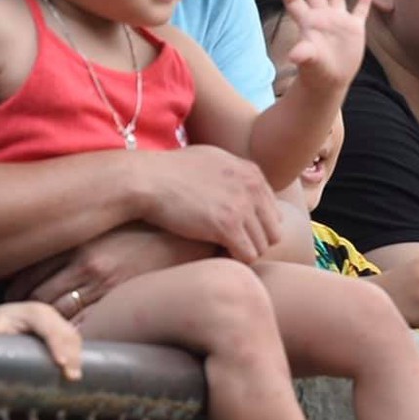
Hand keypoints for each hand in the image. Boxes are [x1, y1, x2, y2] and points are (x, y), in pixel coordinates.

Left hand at [0, 299, 81, 379]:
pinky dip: (77, 357)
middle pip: (66, 333)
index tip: (60, 363)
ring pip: (74, 338)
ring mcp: (58, 323)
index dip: (56, 344)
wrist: (1, 321)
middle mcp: (50, 315)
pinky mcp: (62, 333)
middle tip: (72, 377)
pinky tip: (77, 372)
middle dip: (72, 354)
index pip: (49, 328)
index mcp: (34, 312)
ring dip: (77, 358)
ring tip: (74, 379)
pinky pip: (74, 343)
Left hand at [10, 223, 216, 318]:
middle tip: (16, 323)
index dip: (14, 290)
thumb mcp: (106, 227)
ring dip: (46, 328)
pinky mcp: (123, 302)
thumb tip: (50, 254)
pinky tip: (69, 343)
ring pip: (59, 315)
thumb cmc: (147, 227)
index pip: (28, 272)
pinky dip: (74, 337)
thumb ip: (78, 241)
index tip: (10, 300)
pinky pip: (89, 328)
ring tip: (37, 337)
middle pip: (38, 297)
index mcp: (76, 241)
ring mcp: (104, 286)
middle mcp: (85, 263)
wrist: (191, 233)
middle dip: (24, 312)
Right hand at [136, 147, 283, 262]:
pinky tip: (218, 256)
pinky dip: (236, 261)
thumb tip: (240, 182)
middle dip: (254, 241)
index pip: (272, 211)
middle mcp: (252, 187)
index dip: (254, 226)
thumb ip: (232, 172)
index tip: (234, 232)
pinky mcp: (227, 226)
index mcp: (251, 172)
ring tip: (222, 252)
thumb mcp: (209, 159)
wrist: (146, 179)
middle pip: (272, 230)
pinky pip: (248, 255)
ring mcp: (241, 206)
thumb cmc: (169, 171)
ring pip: (262, 246)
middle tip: (230, 247)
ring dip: (244, 253)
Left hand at [277, 0, 371, 96]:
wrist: (330, 81)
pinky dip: (364, 2)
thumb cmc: (314, 71)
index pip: (296, 2)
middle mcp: (322, 17)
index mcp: (308, 22)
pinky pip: (359, 11)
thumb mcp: (309, 61)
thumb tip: (294, 56)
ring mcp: (338, 21)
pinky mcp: (354, 29)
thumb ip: (303, 54)